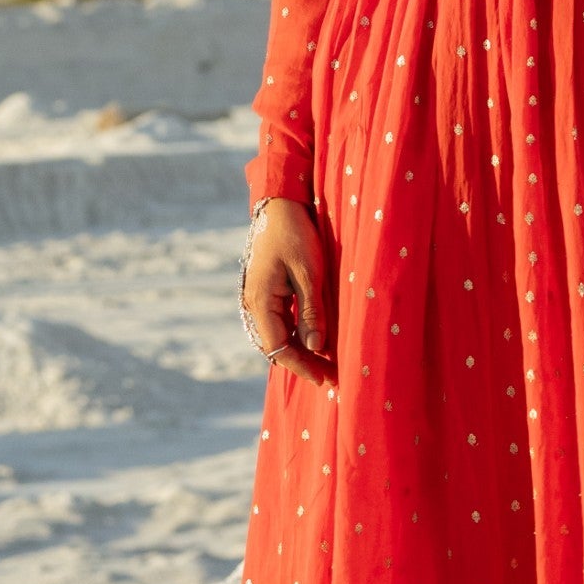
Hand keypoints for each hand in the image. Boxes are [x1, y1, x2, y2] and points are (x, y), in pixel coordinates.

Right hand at [243, 199, 333, 384]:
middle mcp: (253, 304)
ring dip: (298, 351)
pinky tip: (312, 340)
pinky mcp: (264, 292)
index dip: (302, 366)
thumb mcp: (309, 273)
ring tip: (324, 363)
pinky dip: (294, 335)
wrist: (278, 205)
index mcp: (260, 301)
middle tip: (330, 377)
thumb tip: (315, 347)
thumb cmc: (295, 234)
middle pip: (275, 345)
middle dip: (301, 363)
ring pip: (276, 335)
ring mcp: (257, 298)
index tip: (326, 379)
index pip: (278, 347)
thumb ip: (311, 312)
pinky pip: (277, 322)